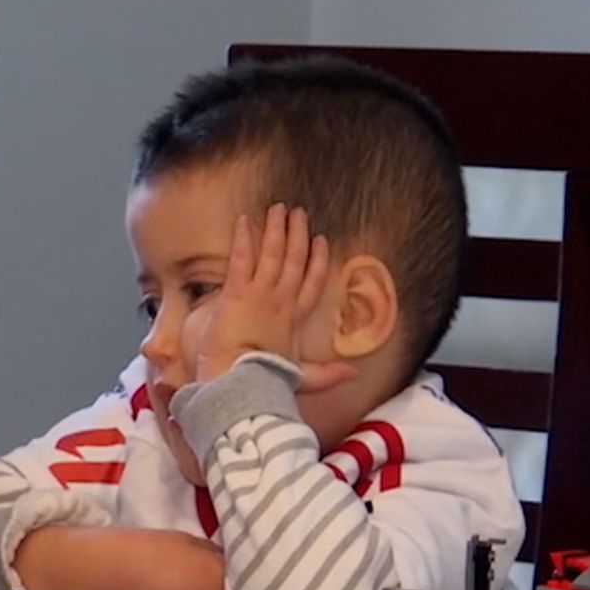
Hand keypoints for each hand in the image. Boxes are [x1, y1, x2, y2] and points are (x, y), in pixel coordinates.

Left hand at [189, 204, 345, 388]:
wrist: (238, 381)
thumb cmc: (264, 381)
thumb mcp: (302, 378)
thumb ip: (327, 373)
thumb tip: (354, 374)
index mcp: (295, 320)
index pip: (312, 284)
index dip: (319, 261)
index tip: (323, 242)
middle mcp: (281, 301)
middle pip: (294, 261)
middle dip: (298, 235)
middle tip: (300, 213)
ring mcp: (259, 294)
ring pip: (272, 254)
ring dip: (275, 229)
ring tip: (278, 207)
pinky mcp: (236, 292)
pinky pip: (241, 258)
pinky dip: (242, 238)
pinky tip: (243, 220)